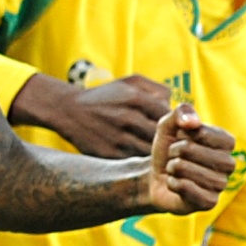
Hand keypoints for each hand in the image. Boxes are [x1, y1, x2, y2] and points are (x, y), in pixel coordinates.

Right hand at [20, 72, 175, 159]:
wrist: (67, 110)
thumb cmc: (106, 96)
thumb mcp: (131, 82)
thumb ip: (159, 89)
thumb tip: (177, 109)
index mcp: (136, 98)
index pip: (170, 118)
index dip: (178, 126)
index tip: (177, 130)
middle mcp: (127, 118)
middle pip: (163, 137)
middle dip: (170, 143)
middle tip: (172, 146)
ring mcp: (116, 138)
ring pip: (150, 153)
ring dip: (157, 156)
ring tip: (160, 155)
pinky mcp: (107, 154)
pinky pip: (133, 163)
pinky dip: (139, 163)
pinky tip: (141, 159)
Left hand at [138, 106, 235, 213]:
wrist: (155, 177)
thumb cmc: (168, 149)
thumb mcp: (169, 125)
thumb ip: (181, 112)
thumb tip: (192, 123)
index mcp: (226, 142)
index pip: (201, 132)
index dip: (183, 135)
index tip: (181, 140)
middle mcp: (229, 163)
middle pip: (191, 150)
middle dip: (174, 152)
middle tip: (175, 158)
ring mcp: (221, 184)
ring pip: (187, 170)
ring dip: (172, 169)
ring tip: (175, 171)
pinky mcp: (210, 202)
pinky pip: (186, 189)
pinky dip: (173, 184)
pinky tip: (175, 184)